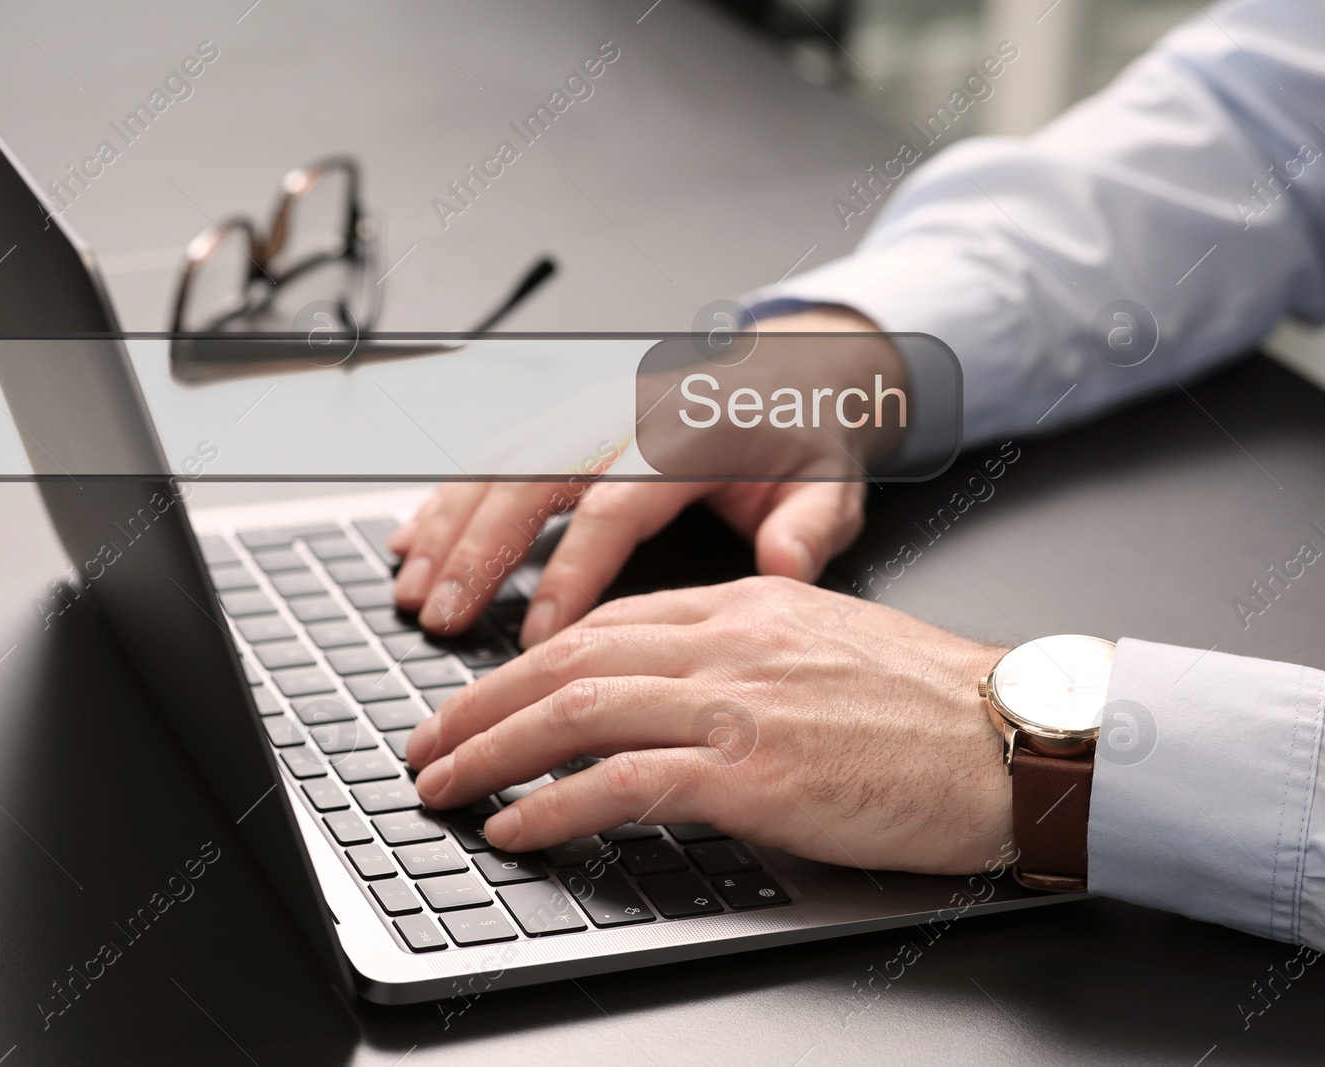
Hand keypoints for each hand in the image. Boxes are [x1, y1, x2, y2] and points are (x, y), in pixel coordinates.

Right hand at [388, 308, 896, 643]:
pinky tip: (412, 542)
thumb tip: (785, 566)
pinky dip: (447, 500)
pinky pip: (494, 455)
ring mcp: (587, 412)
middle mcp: (623, 414)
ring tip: (413, 591)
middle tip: (441, 617)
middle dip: (477, 551)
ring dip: (447, 528)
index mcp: (686, 434)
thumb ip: (811, 526)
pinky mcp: (564, 419)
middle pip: (532, 478)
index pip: (614, 506)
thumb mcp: (833, 482)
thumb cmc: (804, 438)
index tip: (539, 636)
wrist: (792, 372)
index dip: (570, 571)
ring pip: (498, 464)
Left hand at [404, 577, 1011, 875]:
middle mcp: (731, 640)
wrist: (1024, 739)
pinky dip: (556, 804)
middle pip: (569, 659)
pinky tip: (517, 826)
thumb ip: (748, 655)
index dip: (524, 663)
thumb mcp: (831, 647)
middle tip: (427, 744)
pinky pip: (625, 781)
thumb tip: (678, 695)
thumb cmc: (939, 708)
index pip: (605, 625)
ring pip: (578, 710)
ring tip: (444, 787)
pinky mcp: (757, 770)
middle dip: (480, 704)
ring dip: (493, 752)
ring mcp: (740, 702)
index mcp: (747, 605)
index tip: (480, 700)